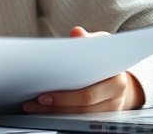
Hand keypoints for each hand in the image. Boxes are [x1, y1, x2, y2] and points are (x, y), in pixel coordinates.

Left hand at [22, 26, 145, 113]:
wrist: (119, 77)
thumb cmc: (105, 59)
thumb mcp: (101, 45)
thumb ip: (88, 40)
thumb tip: (77, 33)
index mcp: (116, 80)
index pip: (89, 92)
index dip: (66, 95)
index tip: (45, 91)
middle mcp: (115, 98)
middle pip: (84, 106)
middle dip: (58, 103)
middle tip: (37, 99)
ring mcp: (109, 110)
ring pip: (80, 115)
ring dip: (54, 112)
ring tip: (33, 106)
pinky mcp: (100, 116)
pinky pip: (79, 119)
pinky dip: (60, 115)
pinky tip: (44, 110)